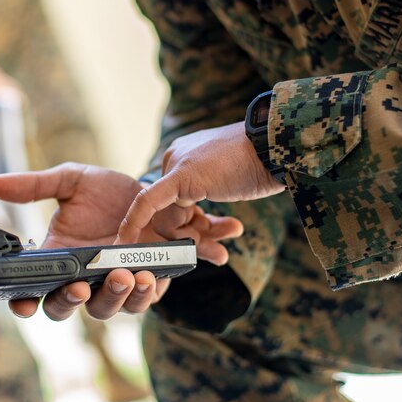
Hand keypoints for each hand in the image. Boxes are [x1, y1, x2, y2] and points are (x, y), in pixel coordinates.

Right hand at [0, 162, 171, 321]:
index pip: (31, 290)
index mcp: (57, 258)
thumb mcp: (72, 181)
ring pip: (106, 308)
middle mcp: (81, 278)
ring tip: (122, 276)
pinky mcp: (145, 285)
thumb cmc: (106, 192)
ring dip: (112, 297)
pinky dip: (143, 294)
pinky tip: (146, 277)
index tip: (24, 304)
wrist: (152, 192)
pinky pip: (141, 301)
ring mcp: (112, 285)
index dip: (23, 303)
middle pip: (64, 307)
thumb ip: (36, 185)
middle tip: (80, 287)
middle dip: (69, 301)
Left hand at [116, 122, 284, 249]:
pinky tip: (125, 242)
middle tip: (219, 252)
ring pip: (170, 218)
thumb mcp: (232, 179)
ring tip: (220, 253)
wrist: (277, 149)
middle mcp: (175, 159)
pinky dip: (136, 223)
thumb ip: (212, 191)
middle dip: (191, 239)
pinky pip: (149, 202)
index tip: (198, 246)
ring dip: (194, 242)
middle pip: (171, 213)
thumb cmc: (262, 165)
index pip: (176, 202)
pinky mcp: (179, 175)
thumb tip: (198, 218)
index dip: (188, 227)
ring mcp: (175, 166)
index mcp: (185, 158)